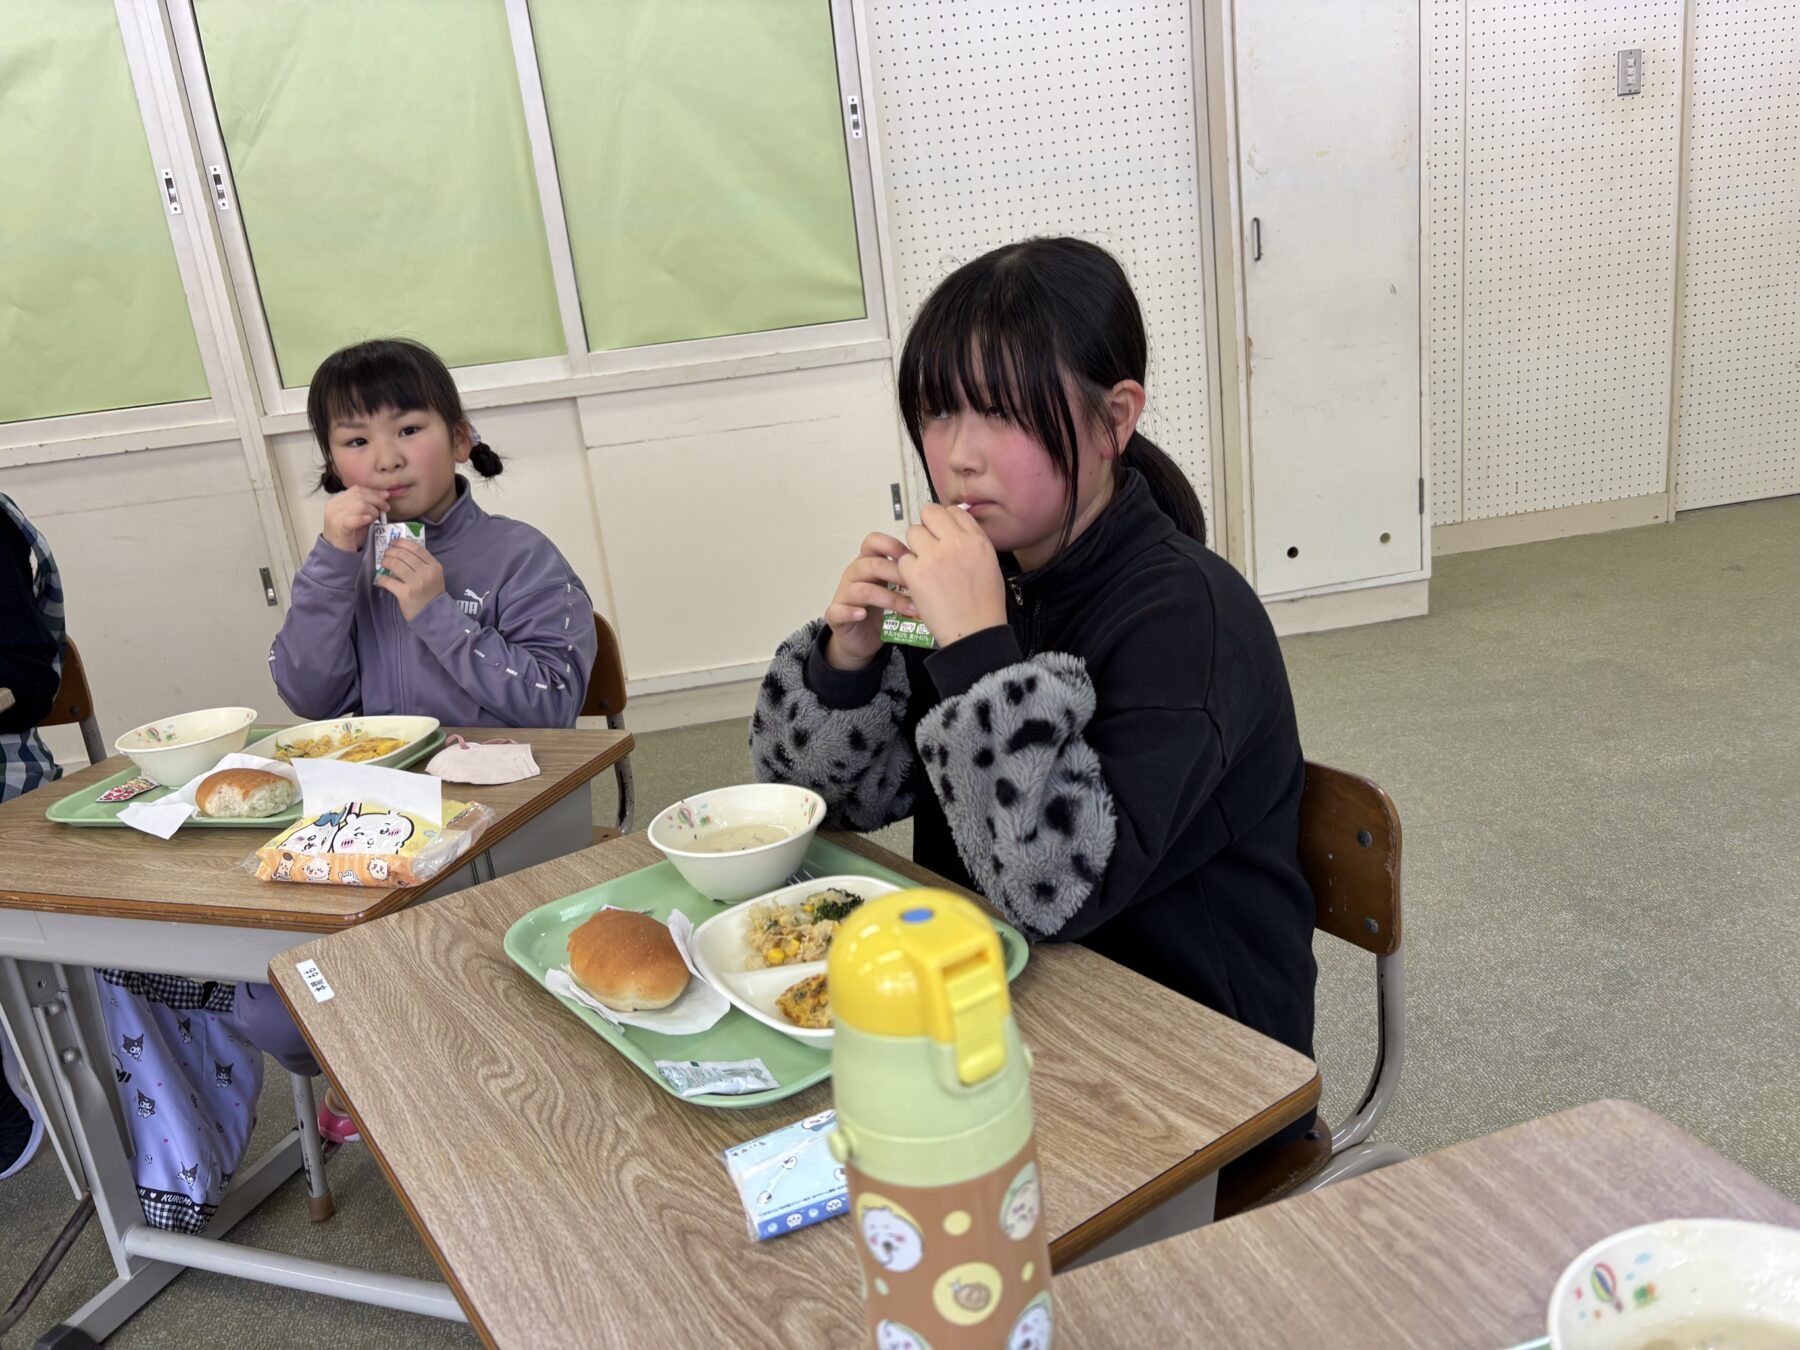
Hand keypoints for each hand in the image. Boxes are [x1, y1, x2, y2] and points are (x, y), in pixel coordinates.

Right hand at [321, 487, 388, 553]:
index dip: (372, 491)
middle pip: (359, 496)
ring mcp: (335, 517)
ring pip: (358, 505)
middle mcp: (334, 507)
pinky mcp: (340, 529)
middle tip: (385, 507)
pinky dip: (363, 518)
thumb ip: (365, 505)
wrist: (336, 552)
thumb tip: (383, 496)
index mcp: (336, 501)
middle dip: (376, 500)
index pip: (356, 490)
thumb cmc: (349, 534)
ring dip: (372, 510)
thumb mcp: (357, 516)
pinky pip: (352, 520)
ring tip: (376, 518)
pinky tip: (369, 520)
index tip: (385, 495)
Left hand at [374, 538, 445, 620]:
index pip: (416, 548)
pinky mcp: (406, 593)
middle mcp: (426, 573)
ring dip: (385, 562)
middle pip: (404, 555)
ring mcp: (416, 583)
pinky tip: (382, 579)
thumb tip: (401, 550)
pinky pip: (388, 581)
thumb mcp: (434, 575)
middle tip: (386, 554)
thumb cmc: (431, 593)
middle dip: (391, 552)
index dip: (402, 543)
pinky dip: (382, 579)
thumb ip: (423, 563)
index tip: (393, 543)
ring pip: (395, 564)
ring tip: (383, 564)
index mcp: (434, 566)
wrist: (433, 615)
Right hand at [823, 532, 917, 670]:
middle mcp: (854, 575)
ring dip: (889, 598)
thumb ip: (909, 573)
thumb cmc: (881, 609)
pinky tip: (864, 615)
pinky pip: (839, 610)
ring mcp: (844, 594)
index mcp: (868, 562)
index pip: (873, 542)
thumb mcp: (897, 587)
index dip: (891, 545)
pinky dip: (852, 612)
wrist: (861, 638)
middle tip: (920, 585)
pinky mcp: (836, 615)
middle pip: (871, 564)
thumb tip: (939, 561)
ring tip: (911, 609)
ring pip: (862, 589)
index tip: (914, 555)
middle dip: (897, 573)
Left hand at [898, 504, 1006, 647]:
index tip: (943, 535)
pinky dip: (907, 571)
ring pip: (912, 533)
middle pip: (929, 513)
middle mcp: (957, 543)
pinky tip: (919, 583)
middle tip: (928, 546)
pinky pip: (903, 559)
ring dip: (915, 548)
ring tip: (924, 567)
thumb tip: (954, 530)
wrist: (975, 634)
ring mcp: (935, 557)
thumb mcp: (990, 564)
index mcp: (978, 540)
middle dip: (926, 527)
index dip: (945, 522)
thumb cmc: (985, 605)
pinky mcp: (917, 573)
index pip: (954, 511)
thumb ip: (972, 542)